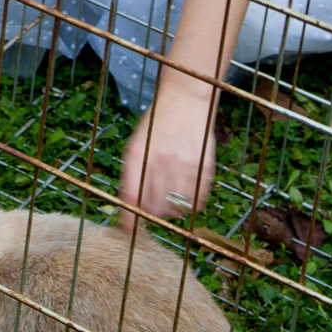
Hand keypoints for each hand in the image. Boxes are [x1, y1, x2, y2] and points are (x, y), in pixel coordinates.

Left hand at [117, 78, 217, 230]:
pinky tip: (186, 191)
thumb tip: (132, 207)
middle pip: (154, 207)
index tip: (128, 231)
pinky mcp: (203, 167)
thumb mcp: (137, 144)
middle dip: (153, 213)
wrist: (185, 99)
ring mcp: (183, 165)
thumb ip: (133, 174)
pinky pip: (196, 201)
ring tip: (171, 197)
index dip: (130, 219)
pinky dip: (190, 204)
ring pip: (176, 208)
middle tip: (154, 209)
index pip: (131, 198)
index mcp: (137, 155)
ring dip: (172, 209)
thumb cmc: (157, 123)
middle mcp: (160, 162)